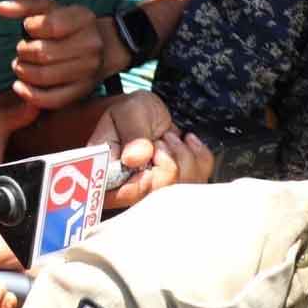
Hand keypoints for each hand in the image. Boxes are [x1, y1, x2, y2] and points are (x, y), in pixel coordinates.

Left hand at [0, 0, 111, 109]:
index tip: (28, 28)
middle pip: (43, 53)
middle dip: (23, 52)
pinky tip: (19, 86)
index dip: (31, 27)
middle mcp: (90, 45)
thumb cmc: (66, 25)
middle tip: (22, 50)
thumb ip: (24, 5)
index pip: (50, 25)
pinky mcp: (81, 92)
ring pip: (44, 76)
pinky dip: (29, 95)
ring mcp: (88, 71)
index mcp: (83, 19)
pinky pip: (51, 99)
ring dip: (23, 71)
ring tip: (21, 65)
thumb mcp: (49, 8)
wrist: (101, 49)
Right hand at [89, 91, 213, 208]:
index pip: (127, 195)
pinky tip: (184, 142)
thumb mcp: (127, 112)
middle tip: (159, 141)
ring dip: (182, 155)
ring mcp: (155, 193)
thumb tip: (135, 159)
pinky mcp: (179, 187)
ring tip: (168, 139)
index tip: (151, 152)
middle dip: (168, 160)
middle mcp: (128, 191)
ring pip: (182, 188)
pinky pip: (201, 177)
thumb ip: (131, 134)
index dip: (145, 179)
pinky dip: (198, 154)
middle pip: (159, 195)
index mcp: (106, 176)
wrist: (147, 114)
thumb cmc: (132, 114)